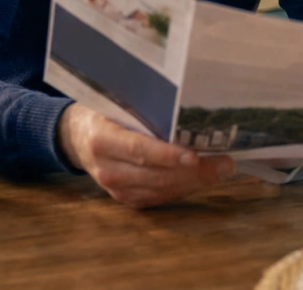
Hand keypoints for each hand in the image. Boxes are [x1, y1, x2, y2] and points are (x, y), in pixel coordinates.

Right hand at [56, 103, 234, 208]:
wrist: (76, 137)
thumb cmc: (104, 111)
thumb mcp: (116, 103)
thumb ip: (144, 108)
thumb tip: (187, 105)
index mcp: (102, 139)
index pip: (139, 150)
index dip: (168, 155)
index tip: (195, 156)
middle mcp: (107, 169)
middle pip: (156, 175)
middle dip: (196, 172)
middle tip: (227, 164)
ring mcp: (115, 189)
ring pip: (162, 190)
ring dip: (195, 182)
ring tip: (223, 170)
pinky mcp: (125, 200)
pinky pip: (159, 198)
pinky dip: (183, 189)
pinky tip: (202, 178)